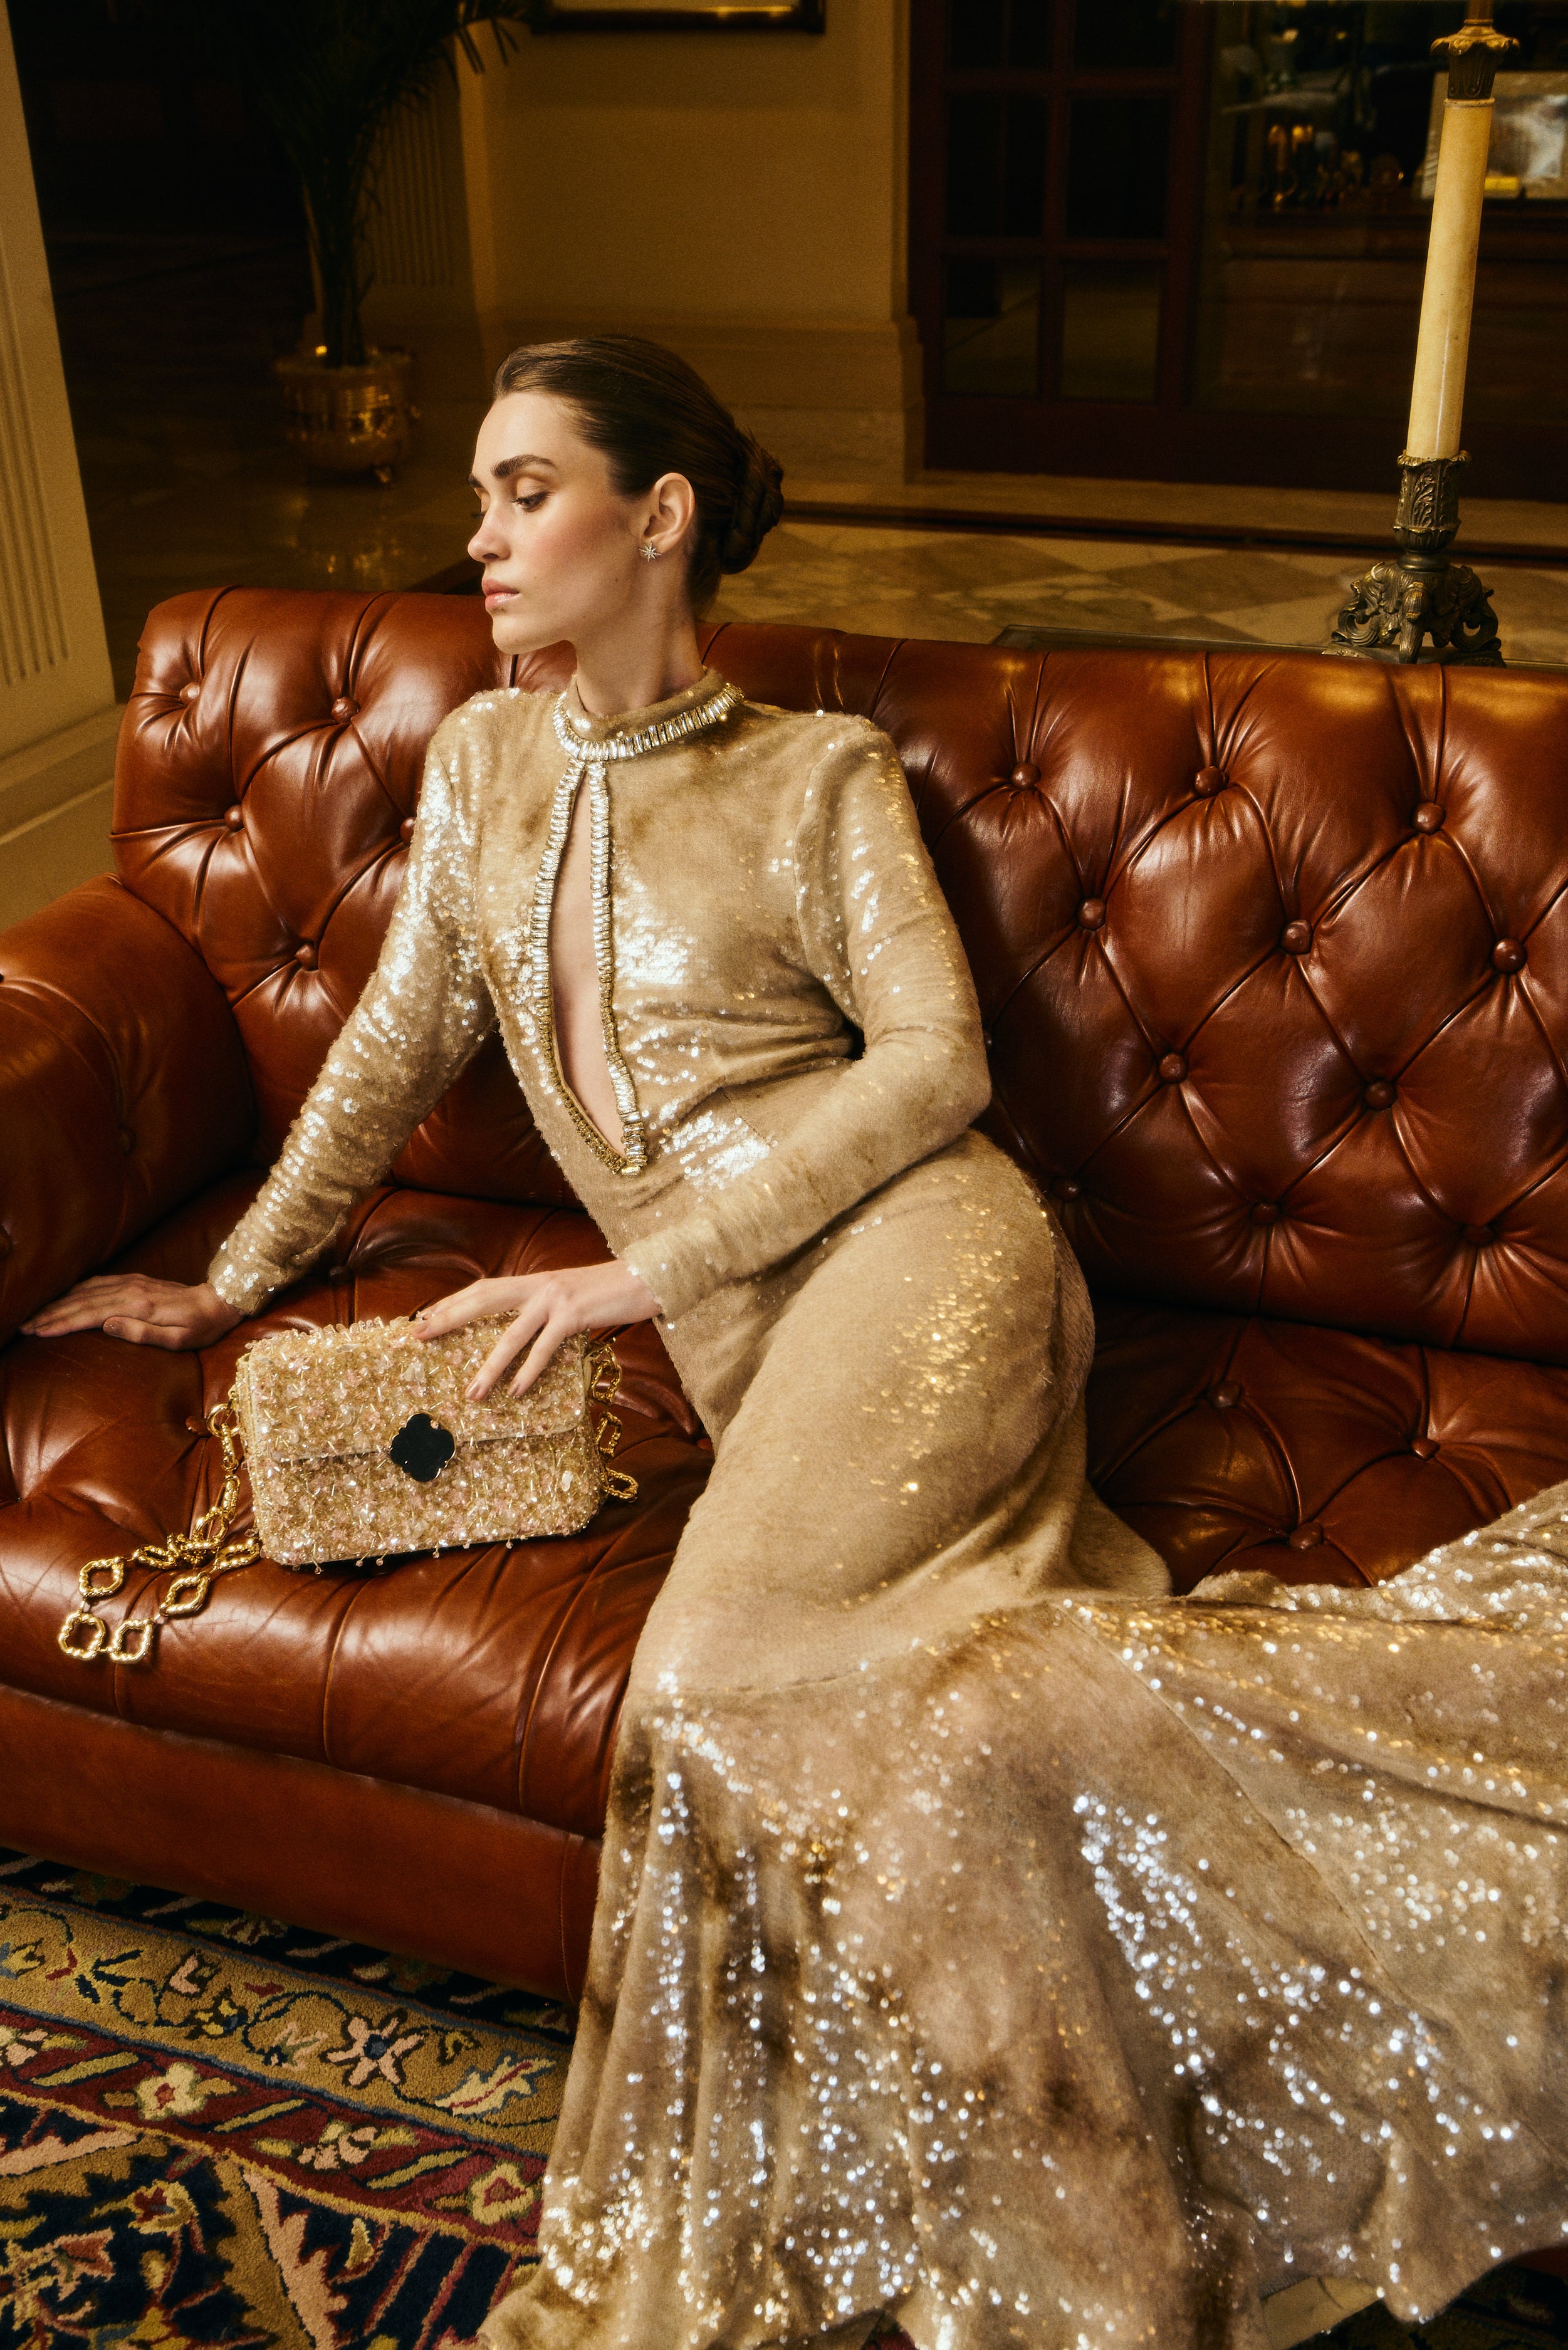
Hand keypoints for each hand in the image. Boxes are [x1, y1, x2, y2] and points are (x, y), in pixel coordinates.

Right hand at [19, 1276, 245, 1350]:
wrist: (219, 1300)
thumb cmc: (201, 1327)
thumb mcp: (178, 1340)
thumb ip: (142, 1334)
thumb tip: (107, 1325)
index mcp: (138, 1307)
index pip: (89, 1315)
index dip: (60, 1323)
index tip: (37, 1332)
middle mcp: (130, 1290)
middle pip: (80, 1302)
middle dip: (50, 1314)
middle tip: (25, 1327)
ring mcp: (131, 1283)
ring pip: (85, 1291)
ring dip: (59, 1303)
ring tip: (37, 1316)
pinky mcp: (134, 1280)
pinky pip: (97, 1283)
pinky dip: (76, 1290)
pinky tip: (65, 1298)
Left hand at [412, 1261, 657, 1400]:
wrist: (647, 1277)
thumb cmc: (609, 1292)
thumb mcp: (569, 1295)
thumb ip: (544, 1308)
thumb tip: (522, 1333)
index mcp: (534, 1280)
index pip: (483, 1288)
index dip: (452, 1302)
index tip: (424, 1318)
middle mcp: (538, 1284)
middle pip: (482, 1300)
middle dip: (449, 1319)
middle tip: (419, 1337)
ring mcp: (555, 1298)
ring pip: (510, 1334)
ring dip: (489, 1366)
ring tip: (472, 1393)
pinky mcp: (575, 1314)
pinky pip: (545, 1347)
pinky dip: (529, 1371)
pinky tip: (517, 1391)